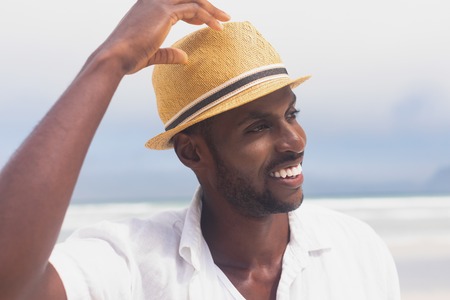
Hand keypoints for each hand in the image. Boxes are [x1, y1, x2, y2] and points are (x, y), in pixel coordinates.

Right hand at [99, 0, 229, 74]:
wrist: (115, 57)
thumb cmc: (128, 58)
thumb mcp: (152, 54)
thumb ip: (168, 54)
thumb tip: (185, 58)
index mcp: (148, 7)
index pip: (178, 1)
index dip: (195, 10)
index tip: (207, 21)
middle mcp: (153, 0)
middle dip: (207, 5)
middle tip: (224, 17)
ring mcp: (158, 4)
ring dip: (211, 9)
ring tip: (226, 20)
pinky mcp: (164, 12)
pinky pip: (193, 8)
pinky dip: (208, 17)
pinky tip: (217, 28)